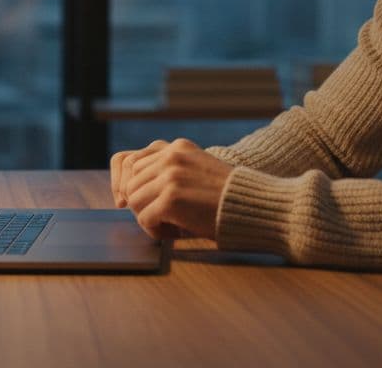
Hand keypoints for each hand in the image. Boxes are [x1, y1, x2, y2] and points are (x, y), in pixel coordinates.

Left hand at [109, 139, 232, 239]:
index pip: (132, 163)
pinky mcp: (171, 199)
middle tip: (161, 218)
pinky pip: (144, 219)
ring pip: (133, 200)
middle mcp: (171, 157)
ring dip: (147, 217)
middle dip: (141, 204)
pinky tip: (172, 233)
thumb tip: (127, 193)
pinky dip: (154, 231)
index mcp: (177, 148)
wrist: (253, 206)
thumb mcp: (197, 169)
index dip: (131, 186)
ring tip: (168, 225)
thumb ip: (169, 171)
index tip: (135, 202)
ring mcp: (170, 177)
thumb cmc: (226, 195)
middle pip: (130, 183)